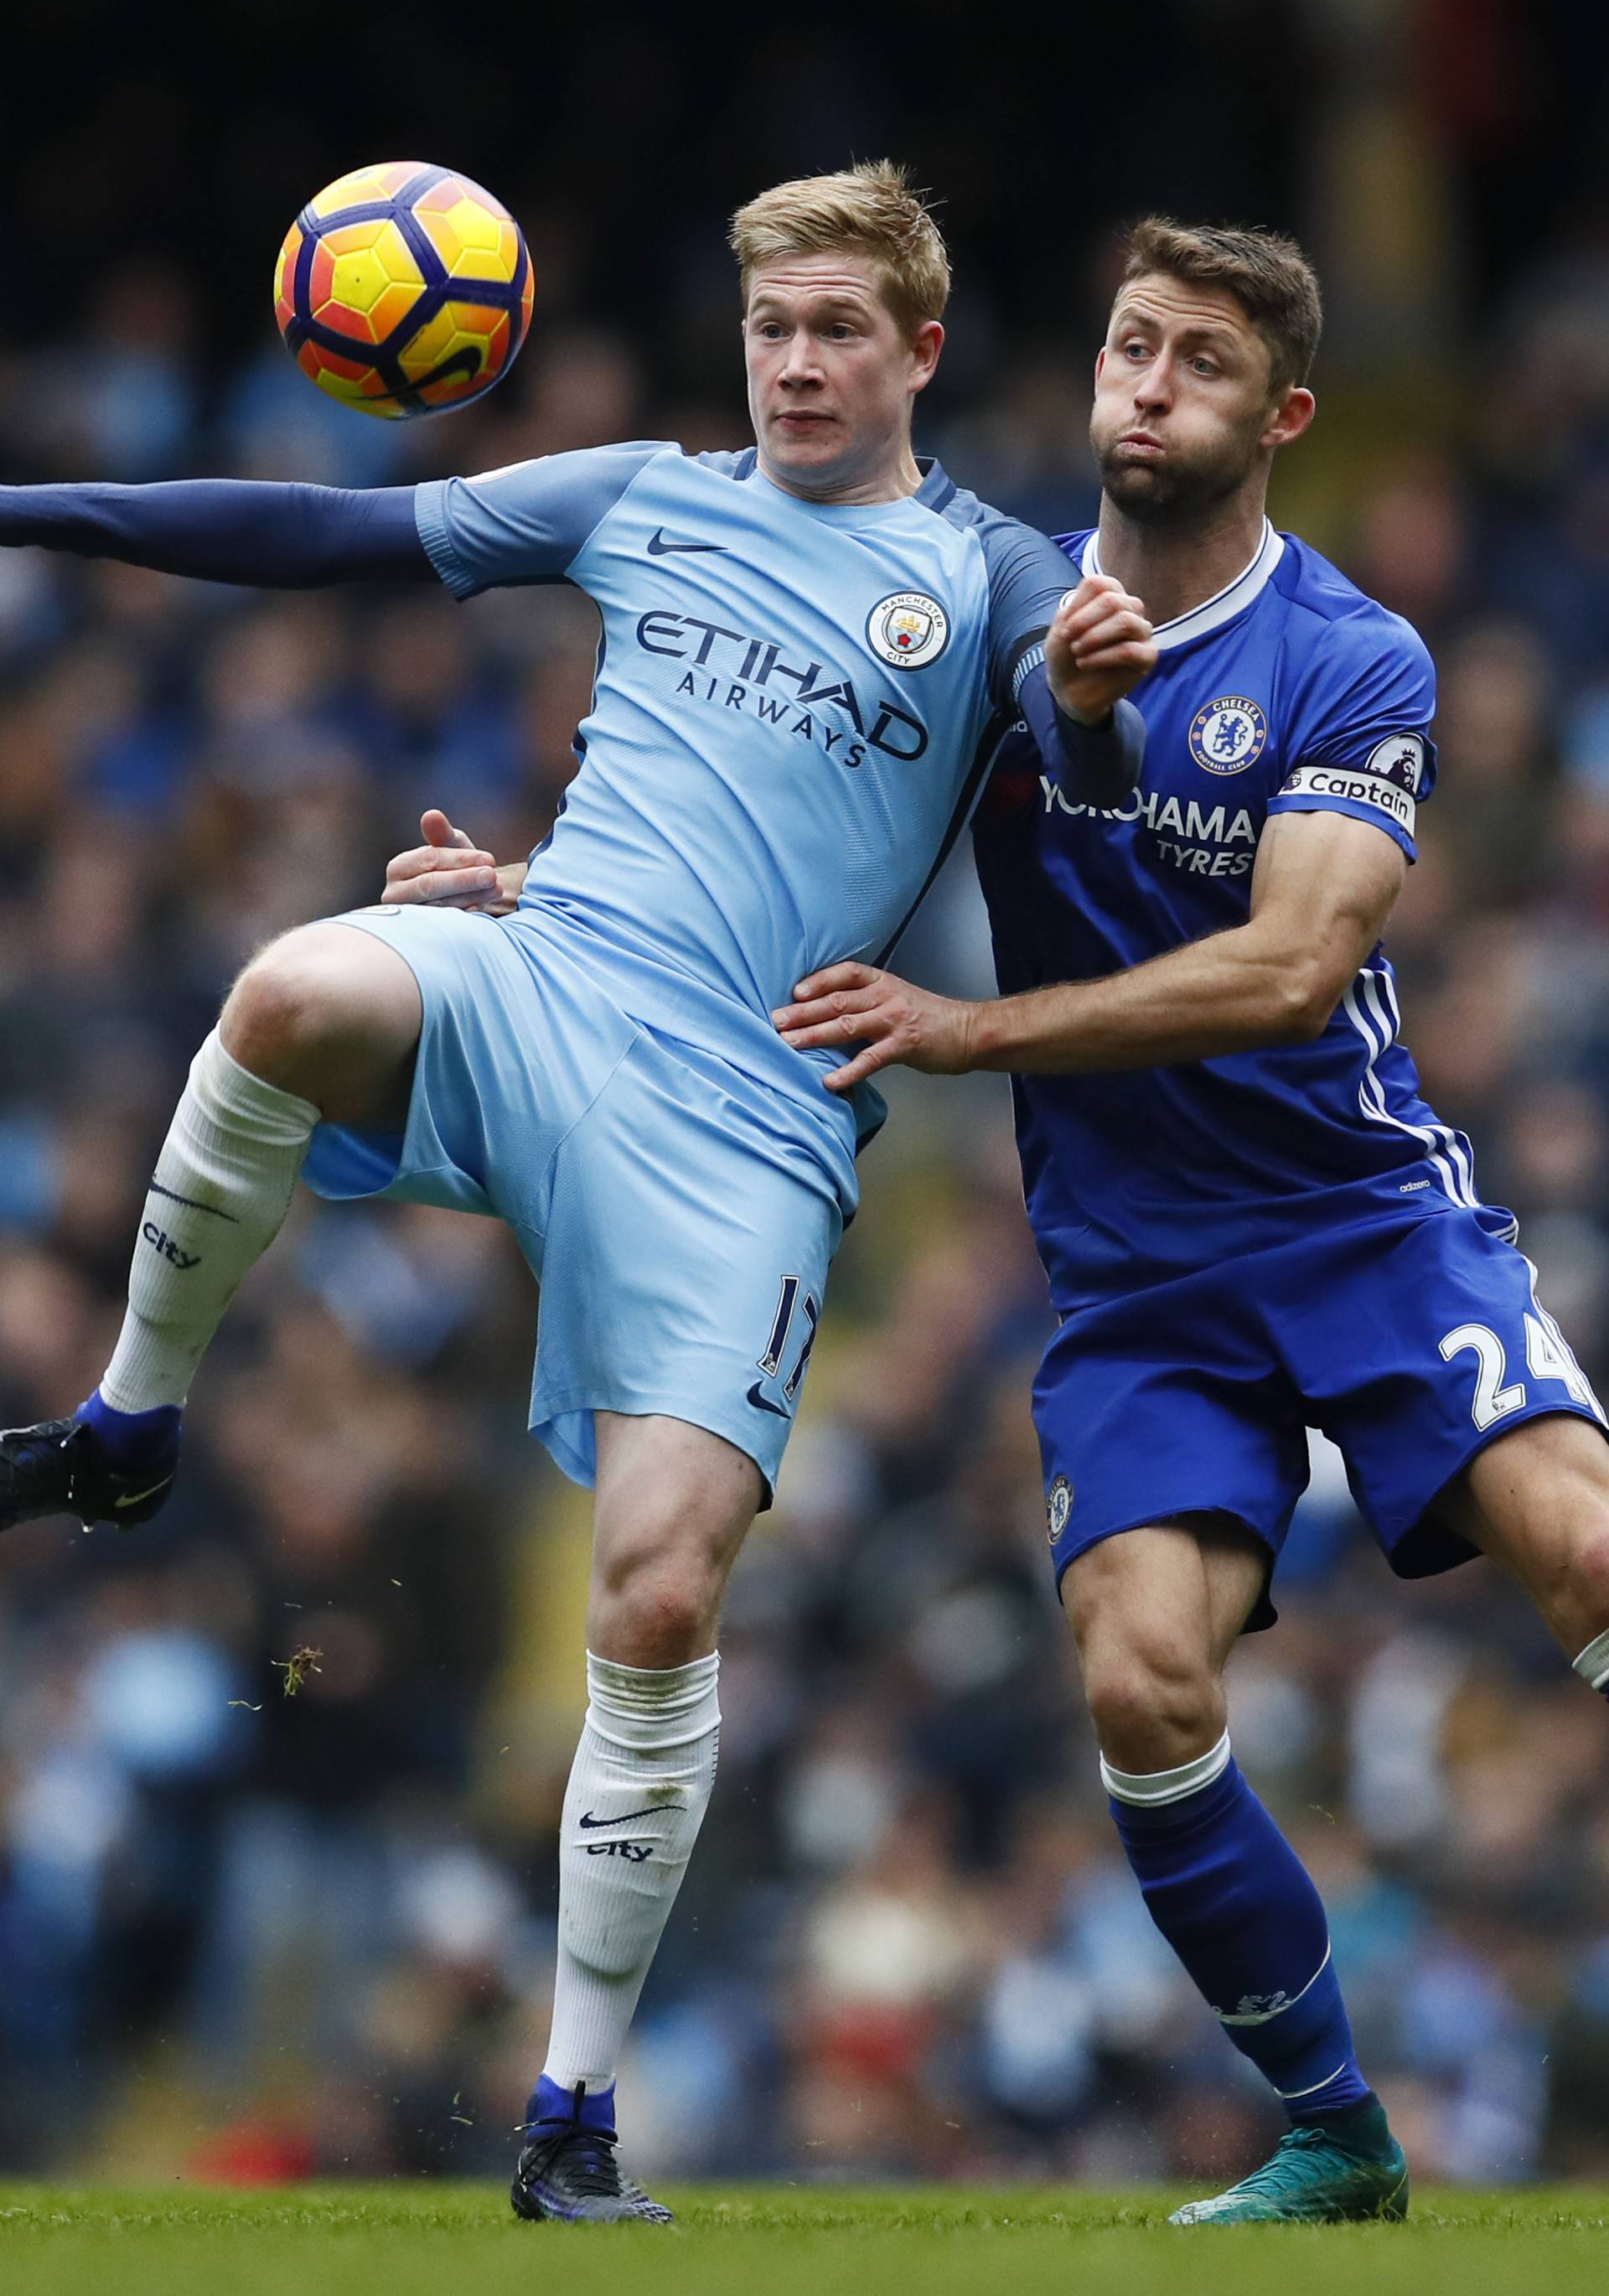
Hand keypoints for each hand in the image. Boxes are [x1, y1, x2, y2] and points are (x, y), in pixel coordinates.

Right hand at [382, 809, 520, 913]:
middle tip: (493, 877)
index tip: (490, 860)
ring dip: (472, 897)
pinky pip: (445, 926)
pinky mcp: (420, 936)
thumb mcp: (452, 848)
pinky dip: (466, 915)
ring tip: (496, 889)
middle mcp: (395, 894)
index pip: (429, 860)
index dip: (461, 859)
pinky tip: (482, 907)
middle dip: (465, 880)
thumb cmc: (453, 870)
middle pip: (429, 885)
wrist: (458, 900)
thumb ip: (443, 834)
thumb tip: (431, 815)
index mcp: (398, 868)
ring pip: (439, 907)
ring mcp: (407, 917)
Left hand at [772, 962, 977, 1091]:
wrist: (967, 1031)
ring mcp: (894, 1020)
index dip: (818, 981)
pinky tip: (829, 1081)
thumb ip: (864, 1002)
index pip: (844, 974)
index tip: (794, 992)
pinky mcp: (903, 1046)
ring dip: (815, 1035)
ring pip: (847, 1025)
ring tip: (790, 1043)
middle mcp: (885, 996)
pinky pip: (870, 1059)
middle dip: (803, 1011)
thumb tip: (823, 1013)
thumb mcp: (894, 997)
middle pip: (837, 1001)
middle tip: (776, 1021)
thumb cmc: (926, 1017)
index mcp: (881, 982)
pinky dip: (848, 1071)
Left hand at [1045, 573, 1155, 724]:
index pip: (1098, 584)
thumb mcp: (1061, 629)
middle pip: (1112, 600)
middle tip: (1071, 642)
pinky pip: (1130, 650)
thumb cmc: (1067, 655)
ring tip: (1077, 652)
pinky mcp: (1147, 656)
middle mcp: (1130, 609)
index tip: (1065, 628)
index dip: (1077, 606)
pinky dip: (1102, 657)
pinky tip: (1085, 664)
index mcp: (1110, 595)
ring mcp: (1142, 631)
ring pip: (1125, 622)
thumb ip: (1078, 610)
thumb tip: (1101, 603)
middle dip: (1084, 623)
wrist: (1068, 689)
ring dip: (1094, 638)